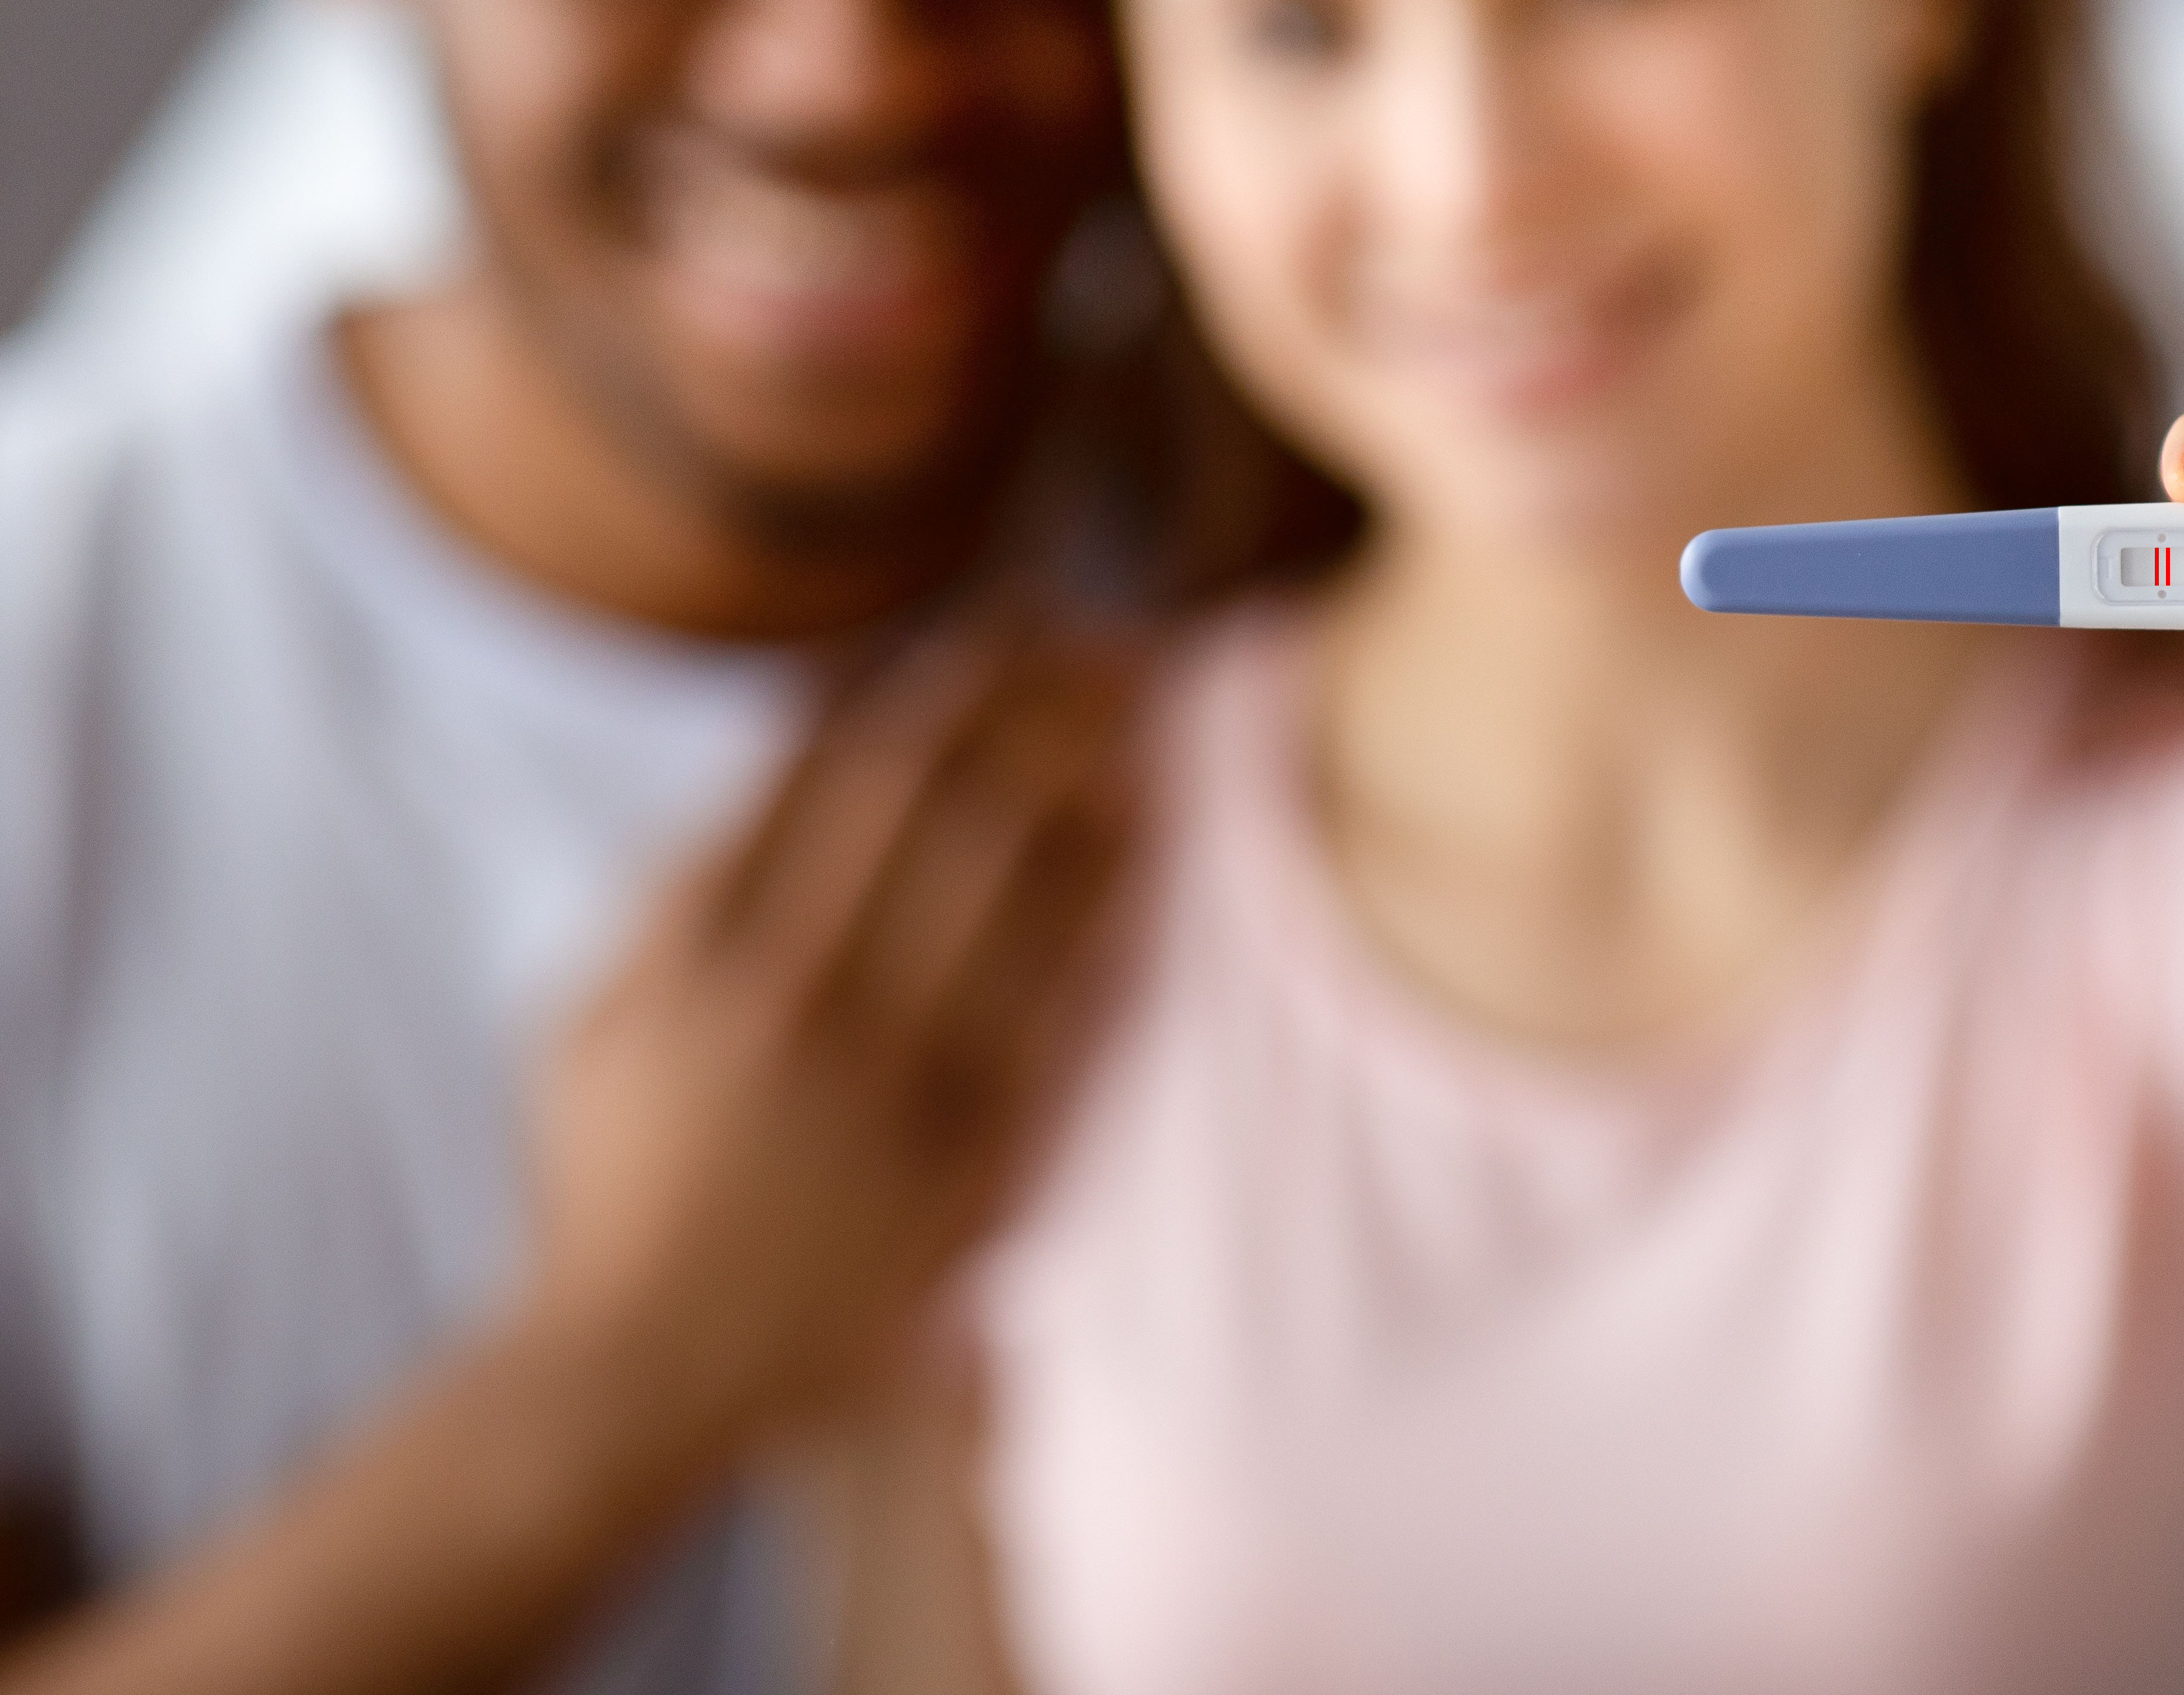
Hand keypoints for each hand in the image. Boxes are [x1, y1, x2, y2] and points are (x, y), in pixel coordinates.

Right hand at [521, 608, 1139, 1452]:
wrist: (645, 1370)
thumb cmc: (607, 1188)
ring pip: (1007, 884)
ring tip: (1141, 709)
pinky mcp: (962, 1152)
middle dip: (1019, 697)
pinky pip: (1055, 1005)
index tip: (986, 629)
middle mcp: (794, 996)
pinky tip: (1146, 846)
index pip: (819, 770)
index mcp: (696, 950)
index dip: (918, 683)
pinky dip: (1102, 912)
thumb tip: (761, 781)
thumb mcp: (585, 1026)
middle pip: (930, 799)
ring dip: (1081, 777)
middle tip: (1091, 632)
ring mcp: (886, 1076)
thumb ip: (666, 900)